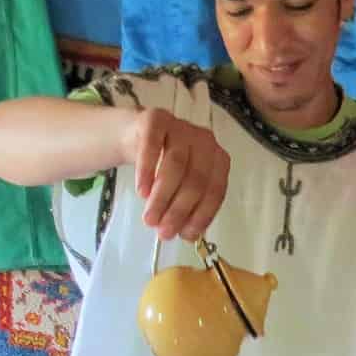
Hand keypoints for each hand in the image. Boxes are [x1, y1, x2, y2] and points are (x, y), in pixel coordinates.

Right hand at [125, 107, 229, 238]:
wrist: (137, 135)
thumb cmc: (163, 166)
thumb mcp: (180, 188)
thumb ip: (186, 208)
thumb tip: (186, 234)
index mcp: (218, 159)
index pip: (216, 190)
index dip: (202, 215)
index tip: (185, 236)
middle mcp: (204, 141)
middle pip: (196, 179)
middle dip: (179, 210)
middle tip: (163, 232)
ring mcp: (181, 127)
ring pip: (175, 165)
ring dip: (162, 197)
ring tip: (150, 219)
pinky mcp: (156, 119)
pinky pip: (152, 146)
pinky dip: (147, 171)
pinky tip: (141, 192)